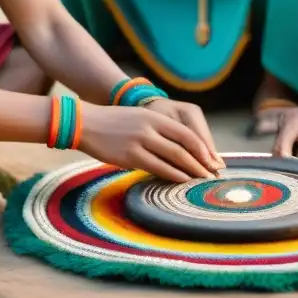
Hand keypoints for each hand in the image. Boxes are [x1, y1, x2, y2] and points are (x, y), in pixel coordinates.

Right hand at [77, 102, 222, 182]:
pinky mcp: (129, 156)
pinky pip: (156, 168)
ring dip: (189, 171)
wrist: (86, 123)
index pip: (186, 133)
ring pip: (172, 159)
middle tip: (211, 174)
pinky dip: (172, 175)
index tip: (211, 159)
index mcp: (154, 117)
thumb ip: (158, 129)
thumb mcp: (139, 117)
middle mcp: (149, 128)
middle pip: (183, 147)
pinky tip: (180, 180)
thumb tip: (180, 149)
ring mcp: (140, 142)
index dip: (201, 148)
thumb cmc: (114, 122)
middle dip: (200, 163)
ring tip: (199, 180)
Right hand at [273, 76, 297, 160]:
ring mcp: (282, 126)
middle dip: (288, 165)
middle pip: (278, 150)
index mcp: (292, 120)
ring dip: (290, 162)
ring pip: (279, 151)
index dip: (288, 164)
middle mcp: (282, 121)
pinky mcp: (285, 131)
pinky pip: (284, 148)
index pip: (281, 147)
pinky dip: (291, 157)